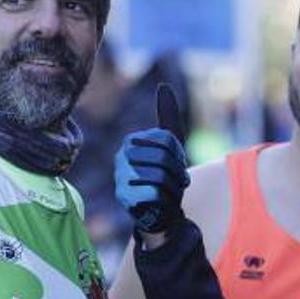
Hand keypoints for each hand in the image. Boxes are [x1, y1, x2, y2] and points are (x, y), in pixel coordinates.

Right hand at [115, 84, 190, 234]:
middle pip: (163, 159)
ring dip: (173, 189)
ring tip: (168, 193)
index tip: (177, 165)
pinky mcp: (123, 197)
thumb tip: (163, 87)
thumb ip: (168, 117)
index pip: (167, 140)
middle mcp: (121, 156)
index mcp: (132, 141)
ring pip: (159, 177)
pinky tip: (160, 204)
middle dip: (177, 173)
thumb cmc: (166, 177)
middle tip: (177, 183)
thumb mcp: (171, 146)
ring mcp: (119, 177)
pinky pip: (154, 193)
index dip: (179, 156)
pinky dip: (164, 201)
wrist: (160, 212)